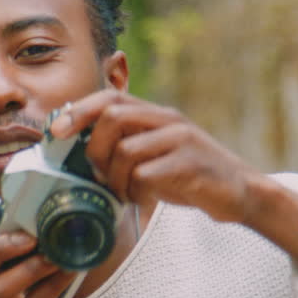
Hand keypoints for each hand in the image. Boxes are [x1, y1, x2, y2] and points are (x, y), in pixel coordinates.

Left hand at [49, 90, 261, 223]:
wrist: (241, 193)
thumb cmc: (191, 176)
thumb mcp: (158, 153)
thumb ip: (128, 144)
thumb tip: (81, 150)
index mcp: (157, 114)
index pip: (110, 98)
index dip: (78, 111)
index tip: (57, 132)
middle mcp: (168, 120)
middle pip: (112, 118)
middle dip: (96, 151)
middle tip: (103, 176)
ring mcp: (181, 140)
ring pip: (126, 151)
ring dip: (117, 180)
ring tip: (128, 194)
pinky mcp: (190, 164)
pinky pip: (145, 175)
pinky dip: (137, 192)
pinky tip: (146, 199)